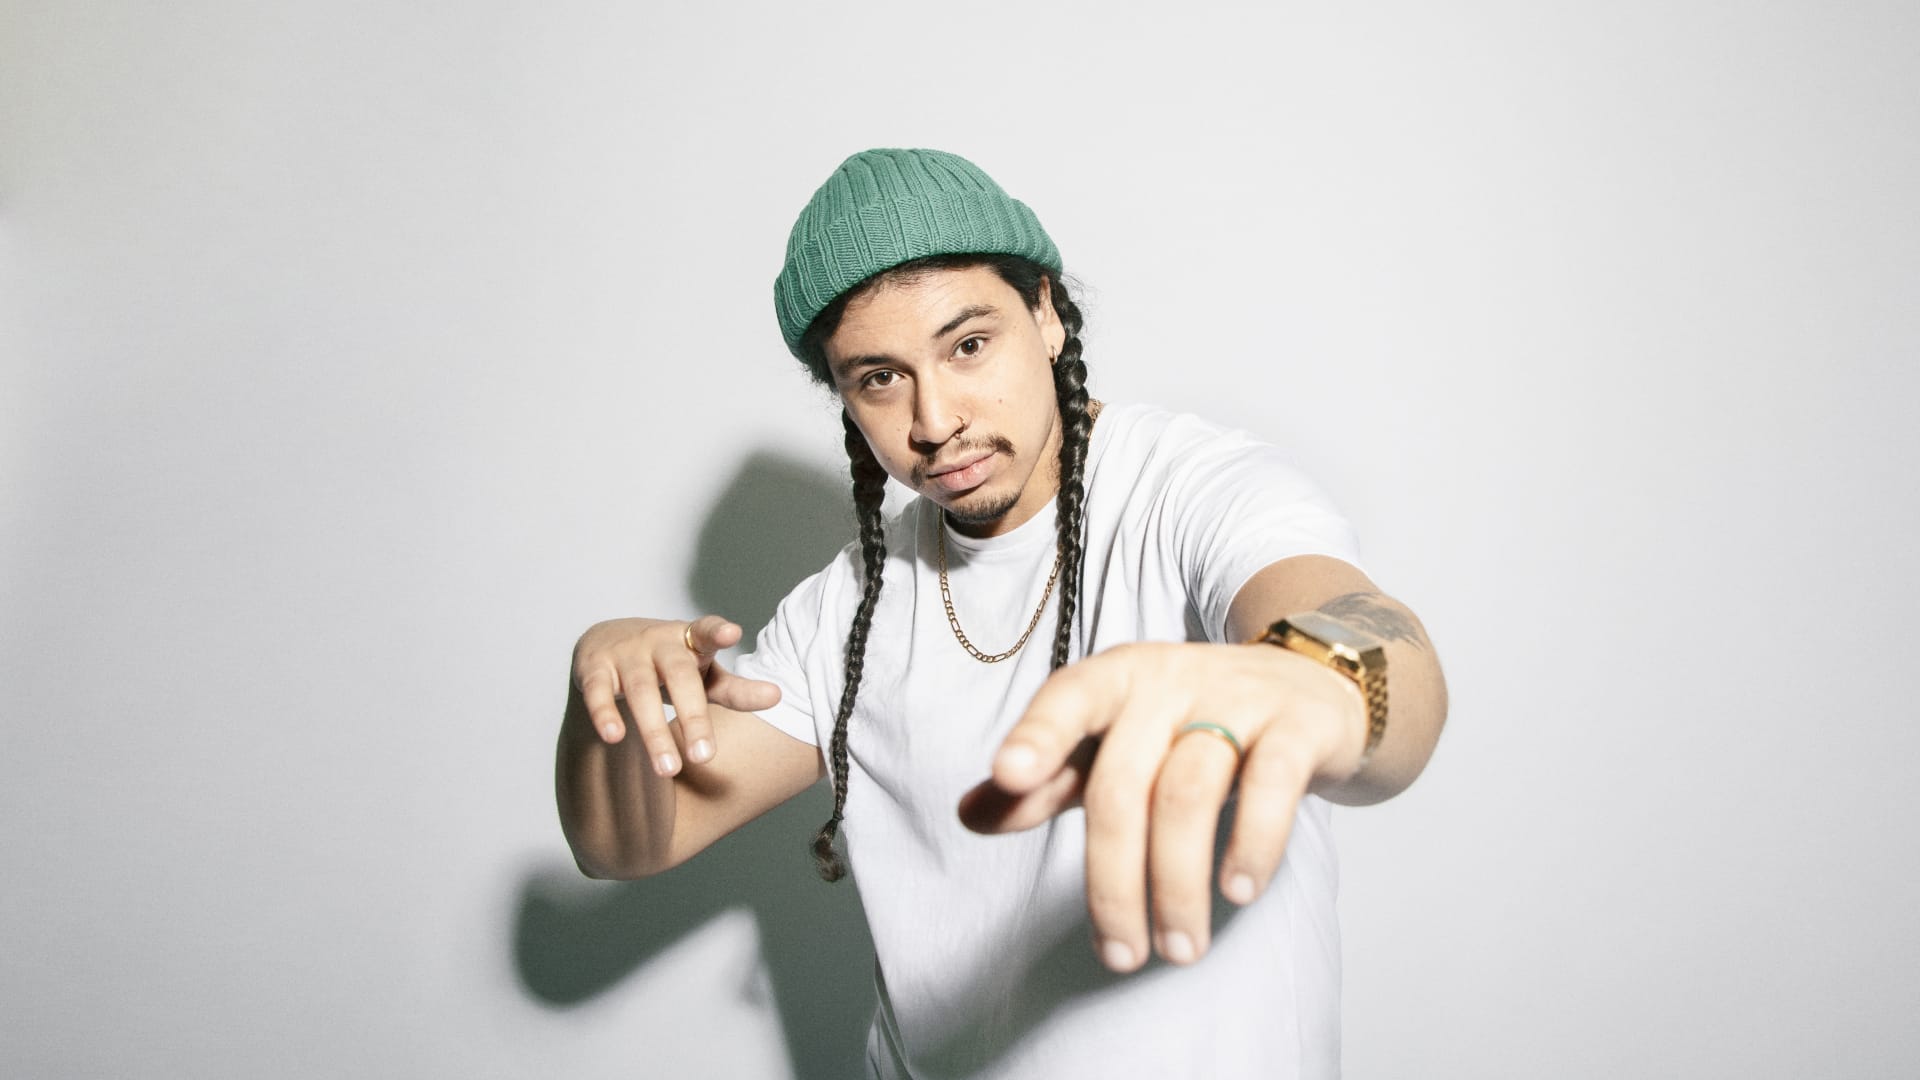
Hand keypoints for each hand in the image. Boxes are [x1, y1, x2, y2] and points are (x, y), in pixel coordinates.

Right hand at [571, 616, 781, 776]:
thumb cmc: (669, 664)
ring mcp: (626, 654)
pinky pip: (599, 692)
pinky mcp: (595, 668)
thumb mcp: (704, 675)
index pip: (706, 631)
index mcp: (690, 641)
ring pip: (640, 690)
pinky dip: (605, 713)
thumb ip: (737, 690)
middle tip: (704, 757)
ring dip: (654, 730)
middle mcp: (659, 643)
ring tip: (668, 769)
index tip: (732, 633)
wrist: (608, 642)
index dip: (717, 631)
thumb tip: (778, 696)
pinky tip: (614, 736)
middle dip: (693, 716)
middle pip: (679, 676)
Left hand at [956, 641, 1365, 971]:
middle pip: (1123, 783)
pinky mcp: (1296, 727)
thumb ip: (1048, 779)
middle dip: (1113, 880)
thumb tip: (968, 814)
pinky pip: (1271, 785)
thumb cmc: (1193, 723)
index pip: (1068, 699)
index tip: (1006, 776)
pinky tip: (1238, 890)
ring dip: (1178, 883)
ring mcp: (1237, 698)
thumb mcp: (1118, 743)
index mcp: (1116, 679)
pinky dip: (1252, 843)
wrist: (1312, 685)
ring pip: (1189, 794)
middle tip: (1119, 956)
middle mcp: (1171, 680)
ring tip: (1179, 948)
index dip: (1036, 736)